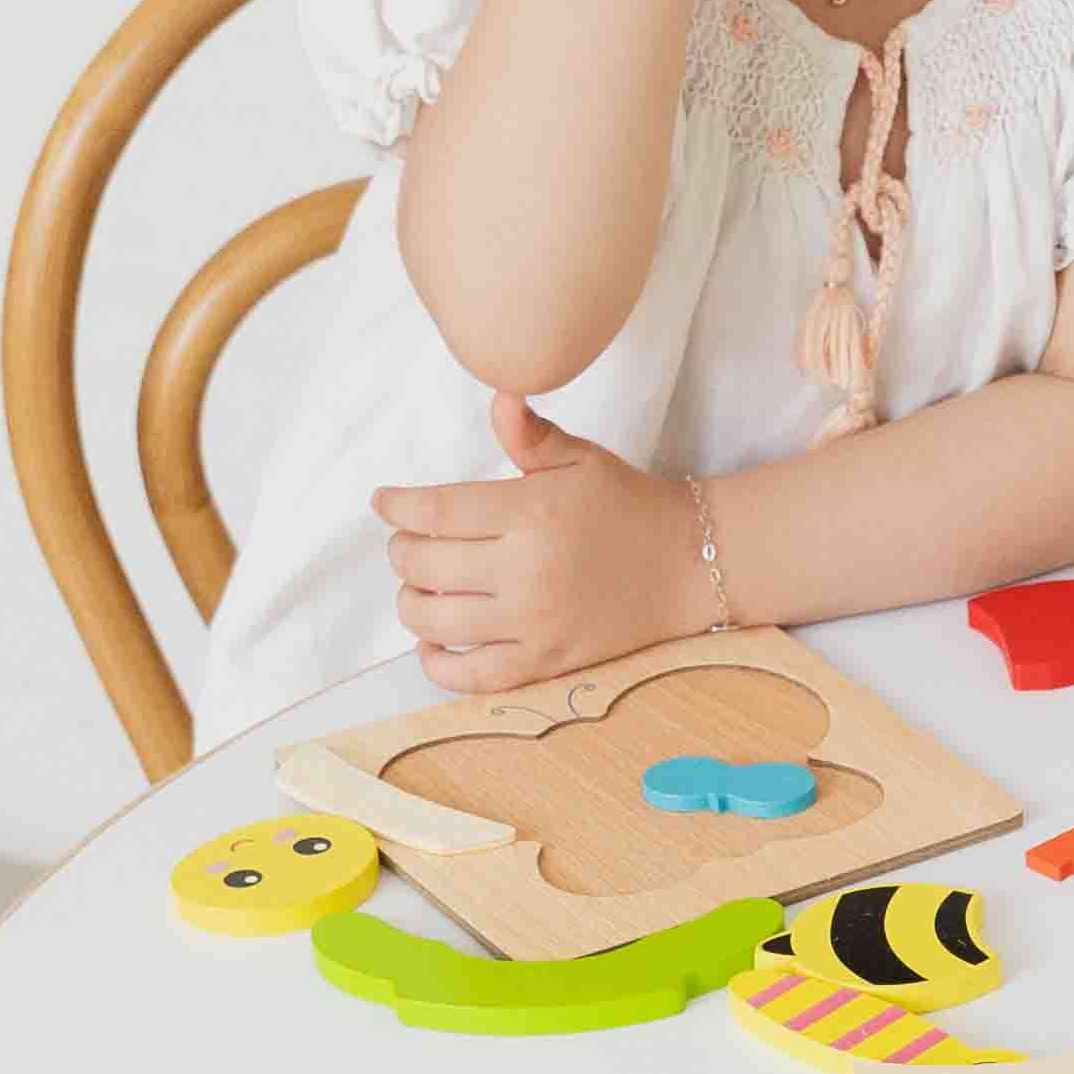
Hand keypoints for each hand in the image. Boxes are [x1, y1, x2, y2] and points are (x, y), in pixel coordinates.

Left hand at [375, 395, 699, 693]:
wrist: (687, 566)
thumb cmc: (625, 506)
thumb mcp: (579, 458)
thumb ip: (528, 433)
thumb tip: (499, 396)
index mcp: (529, 513)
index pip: (433, 512)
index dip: (396, 507)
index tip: (385, 504)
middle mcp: (526, 571)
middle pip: (424, 566)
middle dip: (403, 553)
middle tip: (411, 545)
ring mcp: (536, 623)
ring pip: (436, 620)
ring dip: (412, 604)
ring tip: (421, 591)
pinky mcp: (547, 661)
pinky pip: (473, 676)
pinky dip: (438, 665)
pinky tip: (431, 646)